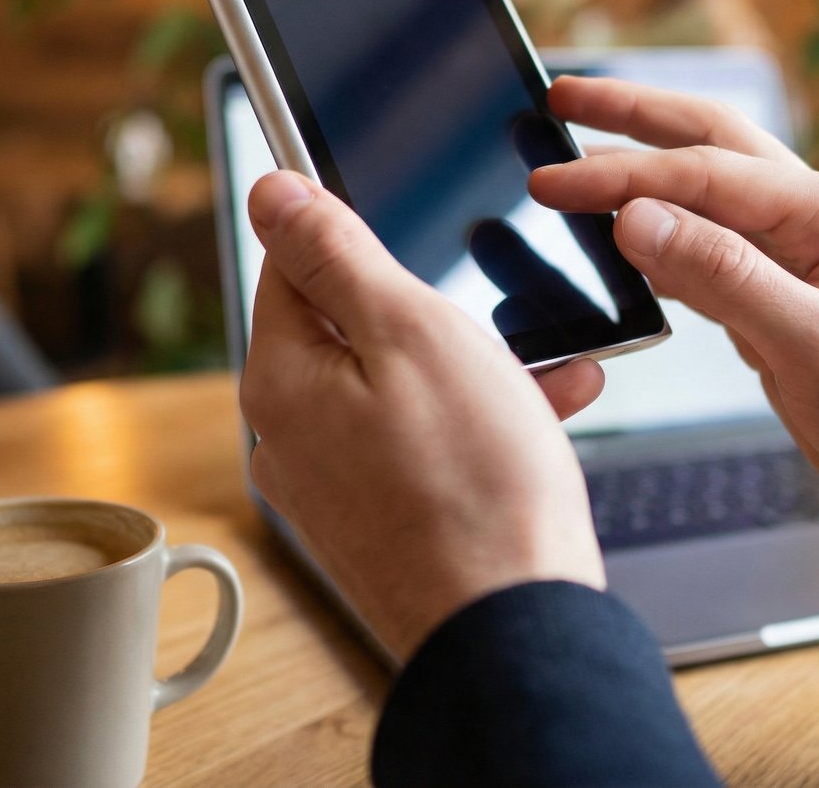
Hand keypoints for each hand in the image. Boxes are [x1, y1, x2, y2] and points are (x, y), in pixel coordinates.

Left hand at [242, 170, 605, 659]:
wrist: (514, 626)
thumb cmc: (474, 481)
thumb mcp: (410, 329)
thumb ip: (334, 252)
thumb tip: (270, 192)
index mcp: (282, 381)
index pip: (291, 267)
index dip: (350, 233)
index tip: (405, 222)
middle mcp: (290, 438)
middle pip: (352, 329)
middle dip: (433, 311)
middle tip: (499, 313)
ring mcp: (334, 489)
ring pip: (399, 388)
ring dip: (472, 365)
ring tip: (548, 364)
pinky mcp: (379, 525)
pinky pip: (419, 445)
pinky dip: (474, 421)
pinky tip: (541, 414)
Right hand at [531, 76, 818, 582]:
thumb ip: (725, 277)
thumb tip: (636, 217)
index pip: (706, 175)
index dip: (620, 175)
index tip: (549, 183)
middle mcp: (816, 220)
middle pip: (709, 143)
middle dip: (631, 117)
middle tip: (560, 98)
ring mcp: (798, 260)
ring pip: (703, 195)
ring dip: (640, 171)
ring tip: (576, 154)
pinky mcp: (779, 303)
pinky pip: (706, 254)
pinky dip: (655, 241)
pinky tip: (617, 243)